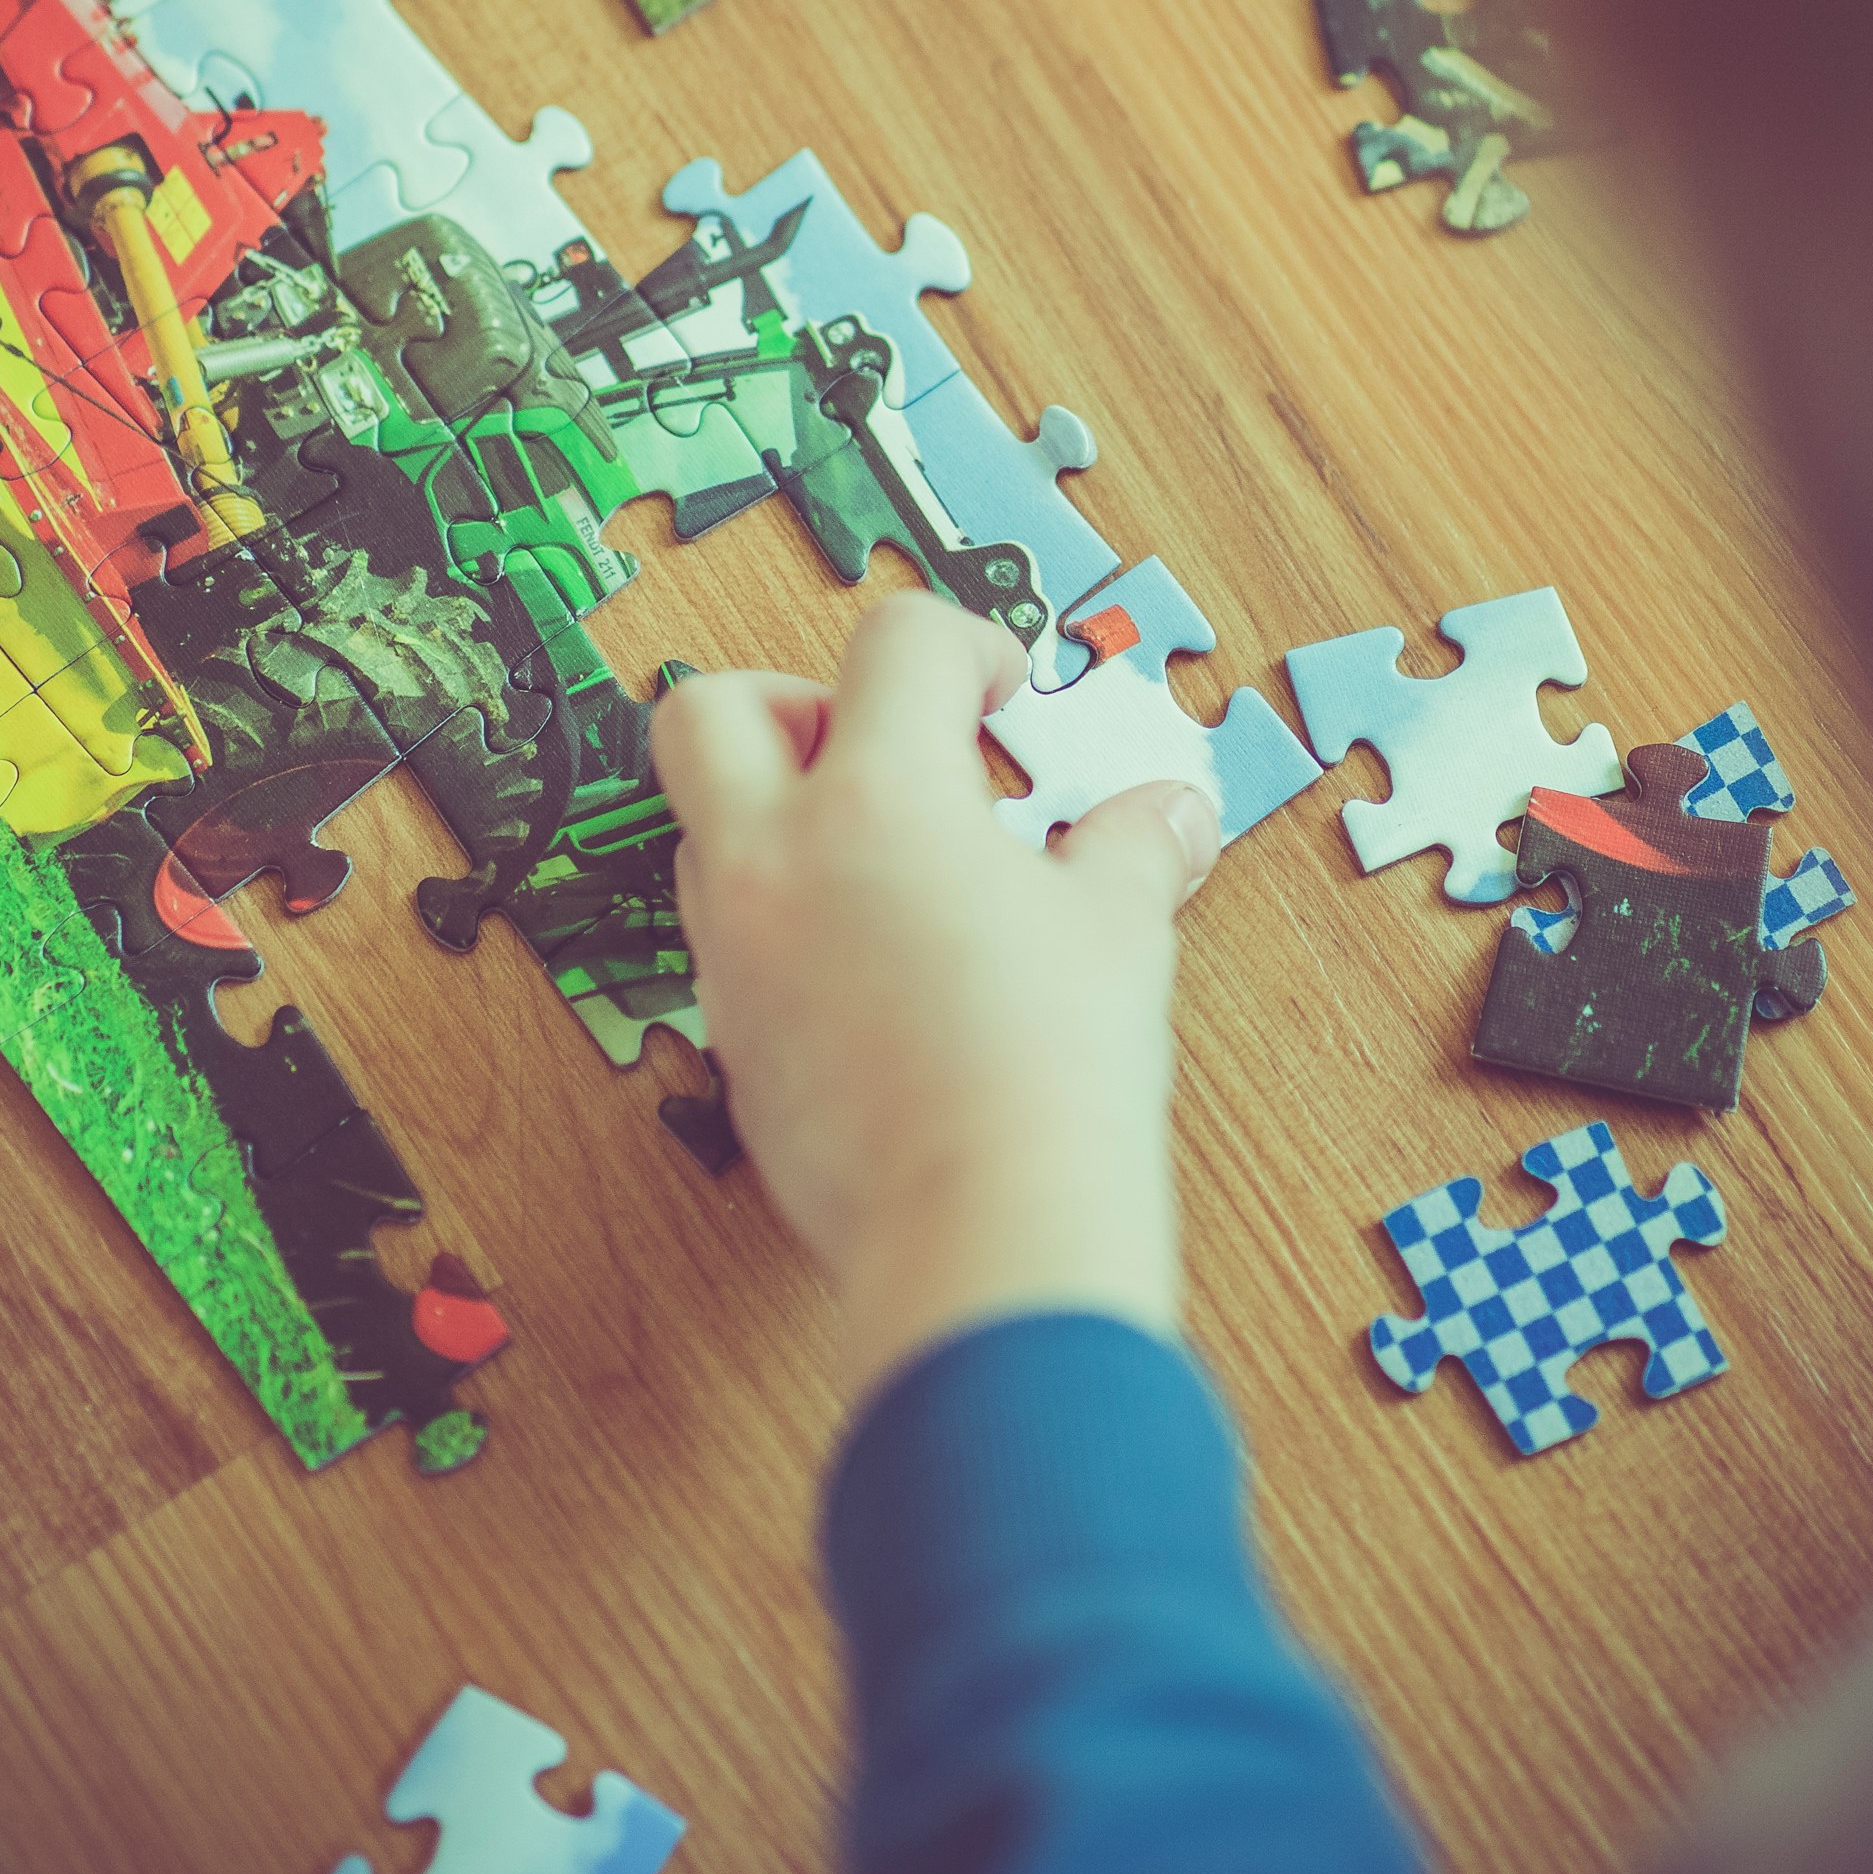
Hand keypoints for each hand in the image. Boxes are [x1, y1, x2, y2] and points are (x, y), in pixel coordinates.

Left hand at [651, 595, 1220, 1403]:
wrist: (983, 1229)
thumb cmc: (1051, 1070)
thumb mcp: (1117, 929)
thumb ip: (1132, 847)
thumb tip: (1168, 816)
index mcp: (877, 797)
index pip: (895, 644)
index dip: (966, 646)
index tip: (1002, 694)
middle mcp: (775, 857)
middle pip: (713, 707)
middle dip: (793, 702)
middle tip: (886, 752)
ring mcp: (736, 950)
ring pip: (705, 825)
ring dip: (782, 814)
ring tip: (894, 865)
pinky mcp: (731, 1035)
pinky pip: (727, 934)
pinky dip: (784, 916)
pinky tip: (877, 961)